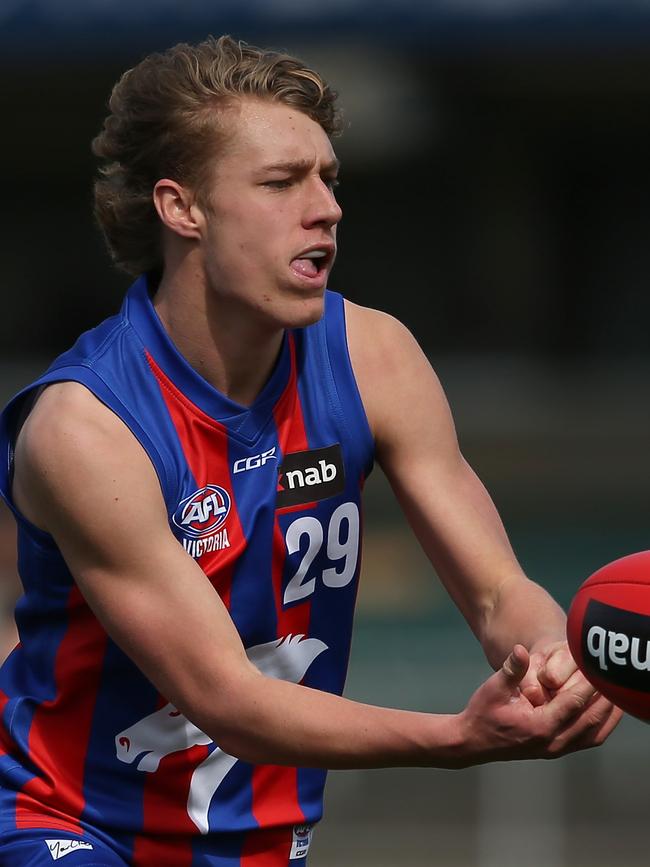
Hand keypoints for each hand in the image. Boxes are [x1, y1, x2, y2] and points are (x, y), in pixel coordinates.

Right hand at [456, 644, 621, 767]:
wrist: (474, 741)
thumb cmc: (483, 712)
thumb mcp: (493, 688)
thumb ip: (512, 669)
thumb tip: (520, 649)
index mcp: (539, 726)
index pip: (574, 703)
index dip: (588, 684)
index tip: (597, 666)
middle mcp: (553, 742)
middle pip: (591, 719)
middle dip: (604, 697)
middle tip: (614, 676)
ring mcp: (556, 749)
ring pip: (595, 733)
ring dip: (608, 713)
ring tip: (618, 692)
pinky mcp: (557, 750)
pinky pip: (589, 739)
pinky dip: (602, 725)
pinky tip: (607, 710)